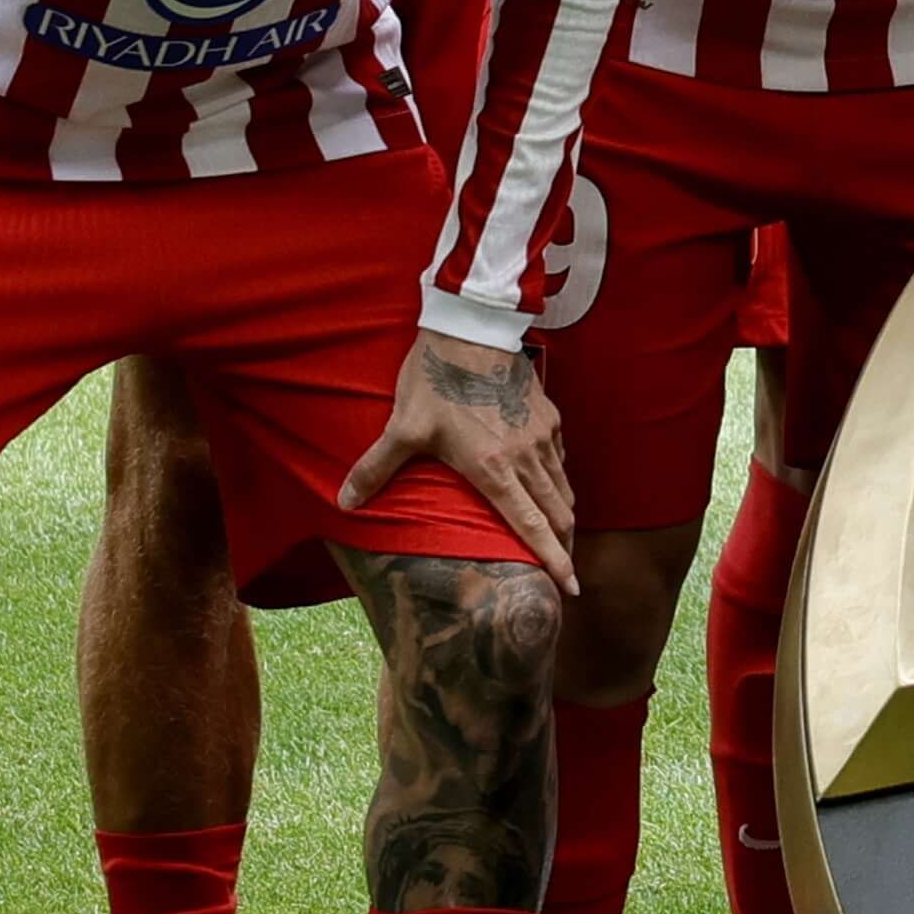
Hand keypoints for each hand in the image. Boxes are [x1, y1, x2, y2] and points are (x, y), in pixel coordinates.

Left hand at [345, 332, 583, 598]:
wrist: (471, 325)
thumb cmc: (435, 377)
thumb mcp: (402, 426)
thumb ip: (375, 467)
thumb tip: (343, 502)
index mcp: (494, 468)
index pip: (532, 526)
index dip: (553, 561)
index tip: (570, 589)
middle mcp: (526, 457)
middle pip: (559, 514)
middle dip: (564, 549)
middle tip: (564, 575)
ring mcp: (543, 435)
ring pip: (564, 489)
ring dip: (563, 518)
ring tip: (558, 539)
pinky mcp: (549, 416)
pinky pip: (561, 460)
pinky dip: (558, 483)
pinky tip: (546, 487)